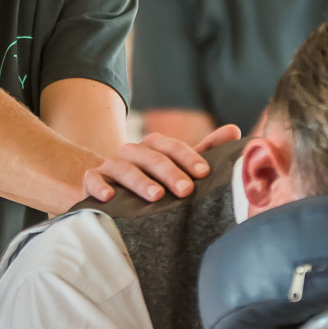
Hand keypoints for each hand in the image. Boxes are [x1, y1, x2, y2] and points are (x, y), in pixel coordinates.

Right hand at [81, 125, 241, 202]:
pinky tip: (109, 198)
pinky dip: (100, 187)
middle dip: (169, 173)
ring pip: (125, 169)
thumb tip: (235, 130)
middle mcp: (132, 151)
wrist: (108, 183)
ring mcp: (110, 164)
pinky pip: (93, 180)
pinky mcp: (92, 179)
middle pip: (151, 157)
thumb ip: (204, 149)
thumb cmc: (150, 176)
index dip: (188, 158)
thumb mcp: (176, 163)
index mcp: (154, 146)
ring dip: (140, 182)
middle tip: (186, 191)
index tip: (204, 174)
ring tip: (156, 196)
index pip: (172, 147)